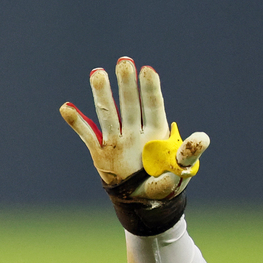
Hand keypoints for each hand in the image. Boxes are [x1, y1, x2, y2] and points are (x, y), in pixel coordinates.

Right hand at [60, 58, 208, 201]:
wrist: (144, 201)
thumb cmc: (166, 183)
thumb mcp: (181, 174)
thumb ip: (187, 158)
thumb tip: (195, 147)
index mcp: (157, 133)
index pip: (154, 107)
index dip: (150, 90)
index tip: (147, 70)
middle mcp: (136, 131)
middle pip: (130, 105)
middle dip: (127, 85)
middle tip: (124, 62)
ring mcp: (117, 140)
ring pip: (108, 114)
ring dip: (102, 95)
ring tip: (97, 73)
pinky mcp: (101, 152)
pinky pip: (87, 135)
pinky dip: (77, 122)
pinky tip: (66, 107)